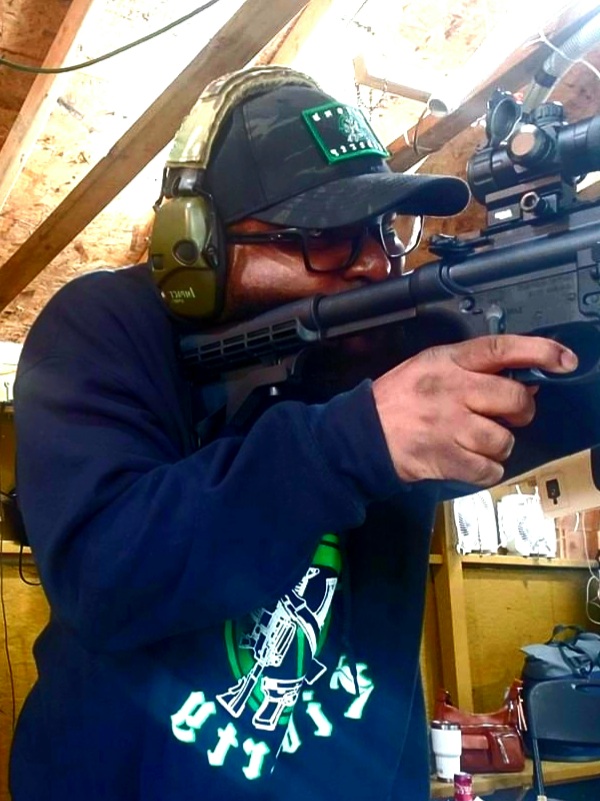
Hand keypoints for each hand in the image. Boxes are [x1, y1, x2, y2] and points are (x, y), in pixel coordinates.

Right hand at [371, 335, 577, 485]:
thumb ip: (470, 367)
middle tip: (506, 416)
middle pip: (514, 400)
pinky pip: (489, 469)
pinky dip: (486, 469)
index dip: (539, 351)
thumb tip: (520, 382)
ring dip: (498, 445)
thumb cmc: (397, 399)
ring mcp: (449, 426)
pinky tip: (469, 460)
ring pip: (504, 439)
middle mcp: (452, 390)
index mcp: (448, 362)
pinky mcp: (446, 459)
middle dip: (520, 412)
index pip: (501, 349)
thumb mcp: (428, 366)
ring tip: (478, 442)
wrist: (362, 435)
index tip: (564, 360)